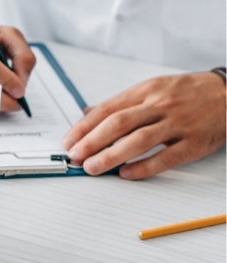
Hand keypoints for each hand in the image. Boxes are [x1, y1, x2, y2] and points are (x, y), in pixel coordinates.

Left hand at [62, 72, 225, 179]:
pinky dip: (144, 167)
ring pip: (139, 140)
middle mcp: (159, 105)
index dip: (84, 127)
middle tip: (74, 156)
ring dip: (111, 155)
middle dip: (91, 141)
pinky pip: (166, 157)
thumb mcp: (152, 88)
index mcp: (146, 91)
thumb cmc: (186, 93)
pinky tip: (126, 174)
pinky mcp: (193, 143)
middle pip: (118, 123)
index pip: (107, 109)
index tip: (69, 141)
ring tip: (93, 167)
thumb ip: (121, 103)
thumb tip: (88, 113)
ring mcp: (177, 124)